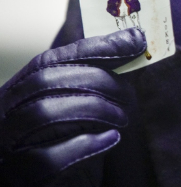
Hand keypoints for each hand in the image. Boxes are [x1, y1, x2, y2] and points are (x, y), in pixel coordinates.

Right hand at [0, 29, 145, 186]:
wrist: (57, 186)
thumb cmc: (69, 144)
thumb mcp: (80, 105)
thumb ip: (97, 78)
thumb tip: (135, 40)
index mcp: (16, 93)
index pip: (49, 60)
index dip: (93, 48)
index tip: (135, 40)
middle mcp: (5, 114)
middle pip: (46, 82)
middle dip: (97, 81)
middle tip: (129, 94)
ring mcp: (7, 145)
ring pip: (44, 113)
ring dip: (95, 109)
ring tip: (123, 118)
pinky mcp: (20, 175)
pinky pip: (47, 157)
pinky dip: (85, 145)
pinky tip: (112, 139)